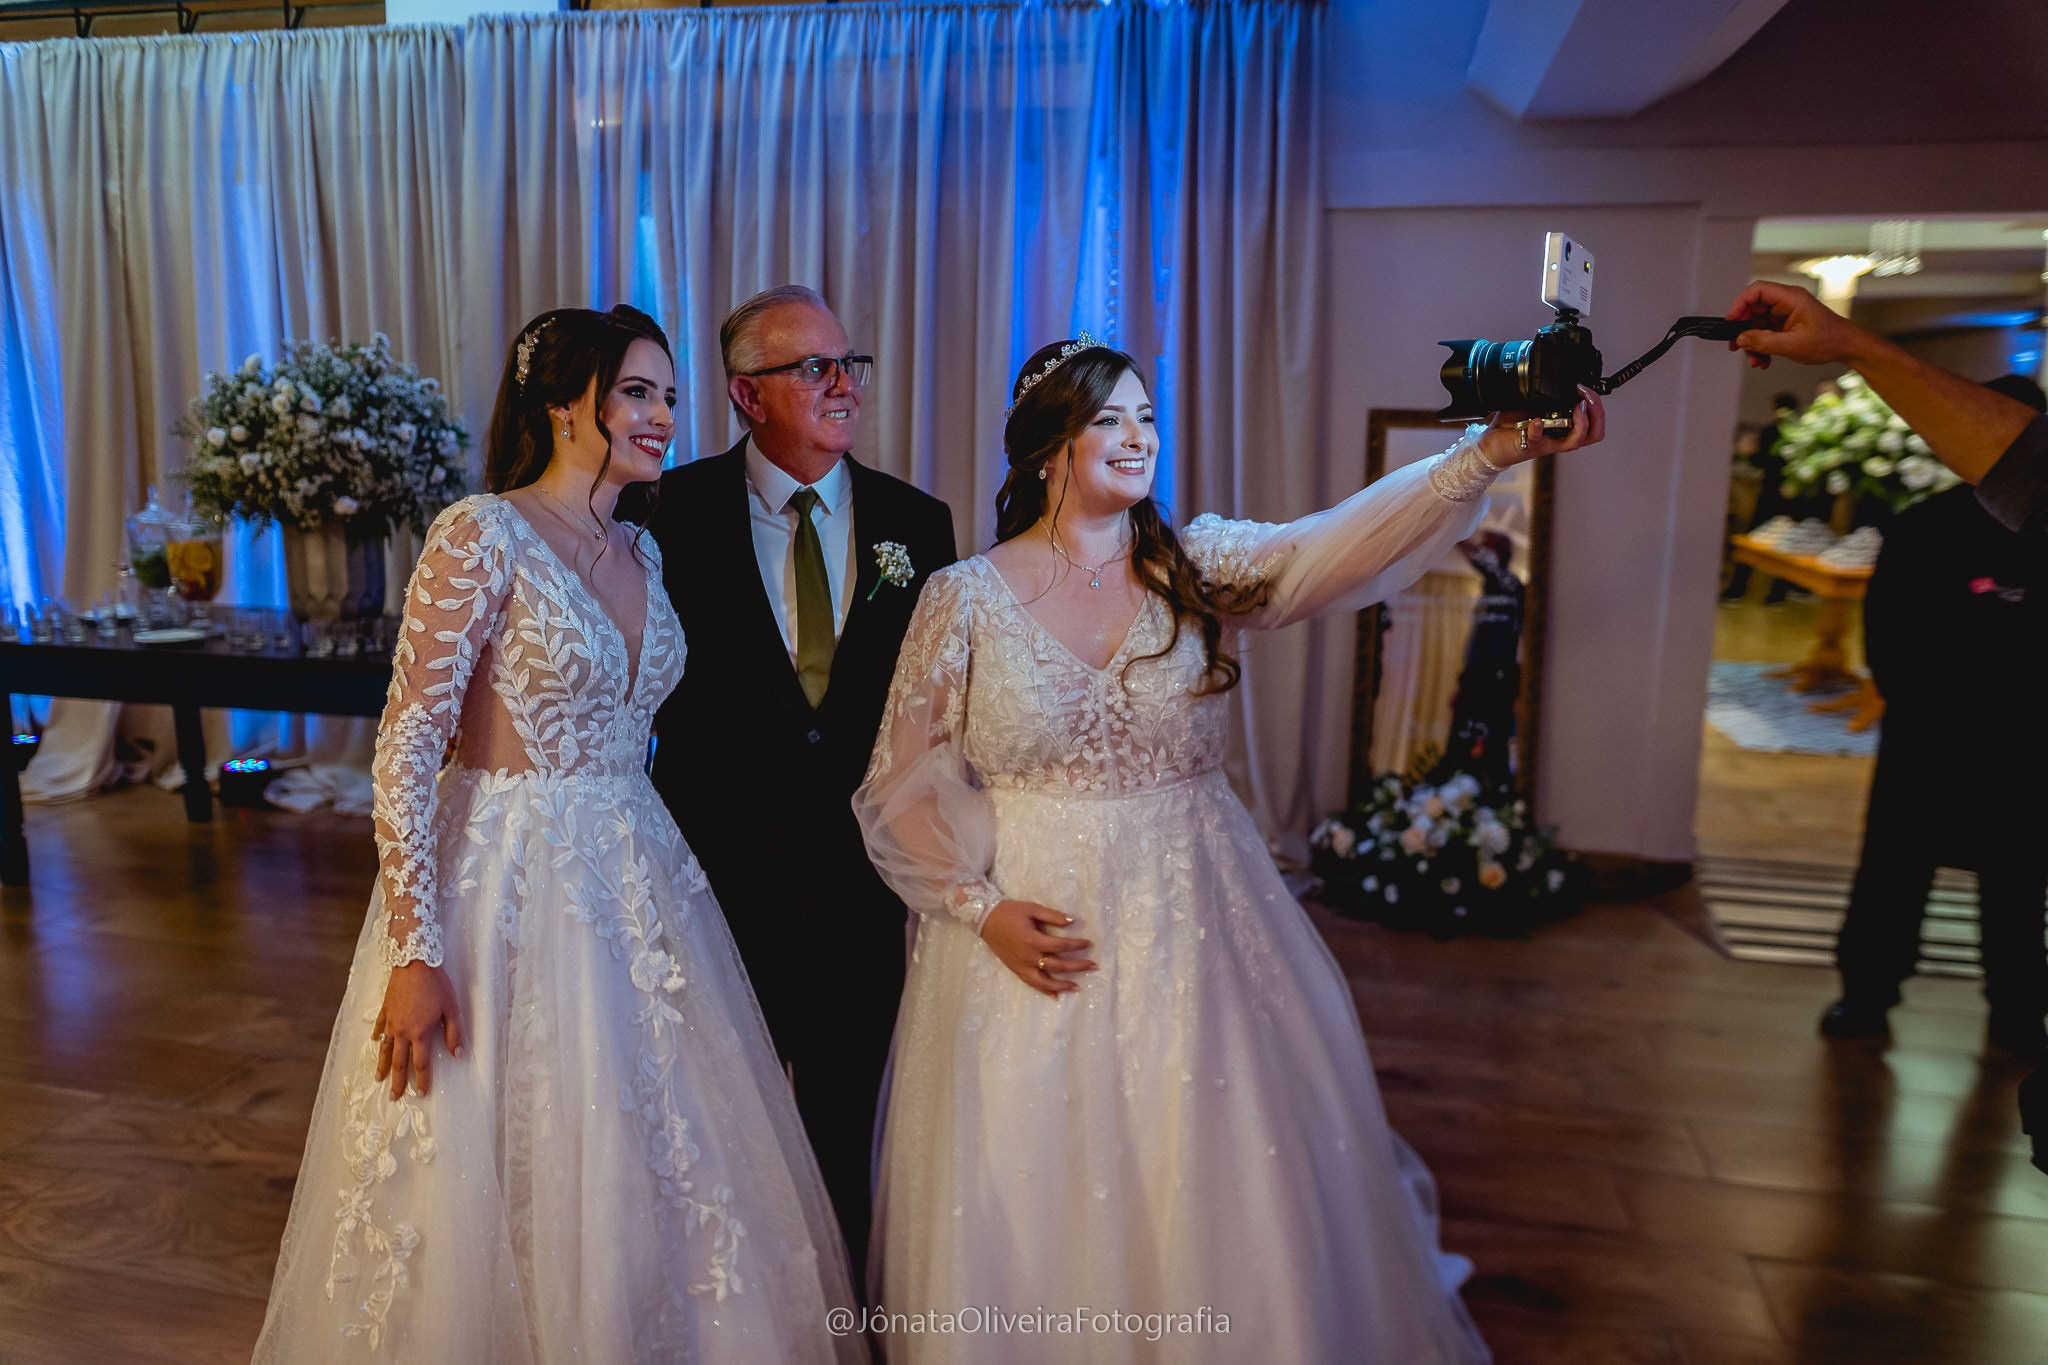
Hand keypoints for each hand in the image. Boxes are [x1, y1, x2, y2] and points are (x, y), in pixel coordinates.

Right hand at [374, 961, 464, 1099]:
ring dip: (382, 1065)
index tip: (421, 1093)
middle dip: (397, 1081)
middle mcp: (402, 1031)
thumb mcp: (451, 1008)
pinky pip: (379, 1027)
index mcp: (420, 1032)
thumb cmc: (436, 984)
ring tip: (379, 1079)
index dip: (422, 1079)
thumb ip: (454, 1033)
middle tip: (394, 1097)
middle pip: (399, 1062)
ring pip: (385, 1049)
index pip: (421, 1063)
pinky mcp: (385, 1010)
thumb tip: (457, 1054)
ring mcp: (391, 1021)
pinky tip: (375, 1043)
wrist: (414, 961)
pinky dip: (377, 1037)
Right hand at [979, 900, 1095, 996]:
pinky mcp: (1016, 970)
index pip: (1060, 946)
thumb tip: (1072, 921)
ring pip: (1045, 981)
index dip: (1076, 945)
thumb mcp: (1032, 908)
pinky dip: (1044, 990)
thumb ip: (1052, 916)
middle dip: (1077, 966)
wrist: (986, 920)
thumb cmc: (1010, 912)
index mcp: (1033, 940)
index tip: (1089, 943)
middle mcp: (1028, 957)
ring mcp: (1021, 966)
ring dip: (1062, 985)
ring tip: (1076, 986)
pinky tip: (1055, 995)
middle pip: (1057, 966)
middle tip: (1092, 965)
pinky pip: (1032, 984)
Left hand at [1482, 385, 1605, 465]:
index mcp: (1565, 426)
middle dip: (1597, 413)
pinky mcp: (1529, 445)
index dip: (1597, 407)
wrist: (1492, 440)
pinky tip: (1536, 421)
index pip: (1594, 423)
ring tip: (1576, 406)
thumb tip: (1553, 373)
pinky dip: (1538, 430)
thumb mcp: (1533, 402)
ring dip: (1581, 422)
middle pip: (1593, 434)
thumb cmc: (1513, 423)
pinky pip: (1537, 439)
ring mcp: (1547, 442)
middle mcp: (1560, 437)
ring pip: (1576, 440)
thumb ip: (1546, 392)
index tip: (1587, 389)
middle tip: (1587, 398)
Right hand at [1723, 279, 1868, 369]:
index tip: (1731, 322)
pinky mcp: (1785, 324)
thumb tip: (1740, 339)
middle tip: (1738, 346)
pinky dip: (1761, 347)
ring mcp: (1785, 313)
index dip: (1740, 305)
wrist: (1846, 347)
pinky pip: (1764, 332)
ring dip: (1753, 343)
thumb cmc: (1829, 340)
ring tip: (1756, 359)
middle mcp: (1786, 302)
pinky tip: (1764, 359)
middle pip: (1753, 309)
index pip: (1757, 291)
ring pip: (1756, 324)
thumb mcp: (1793, 345)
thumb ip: (1763, 342)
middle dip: (1744, 330)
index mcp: (1791, 298)